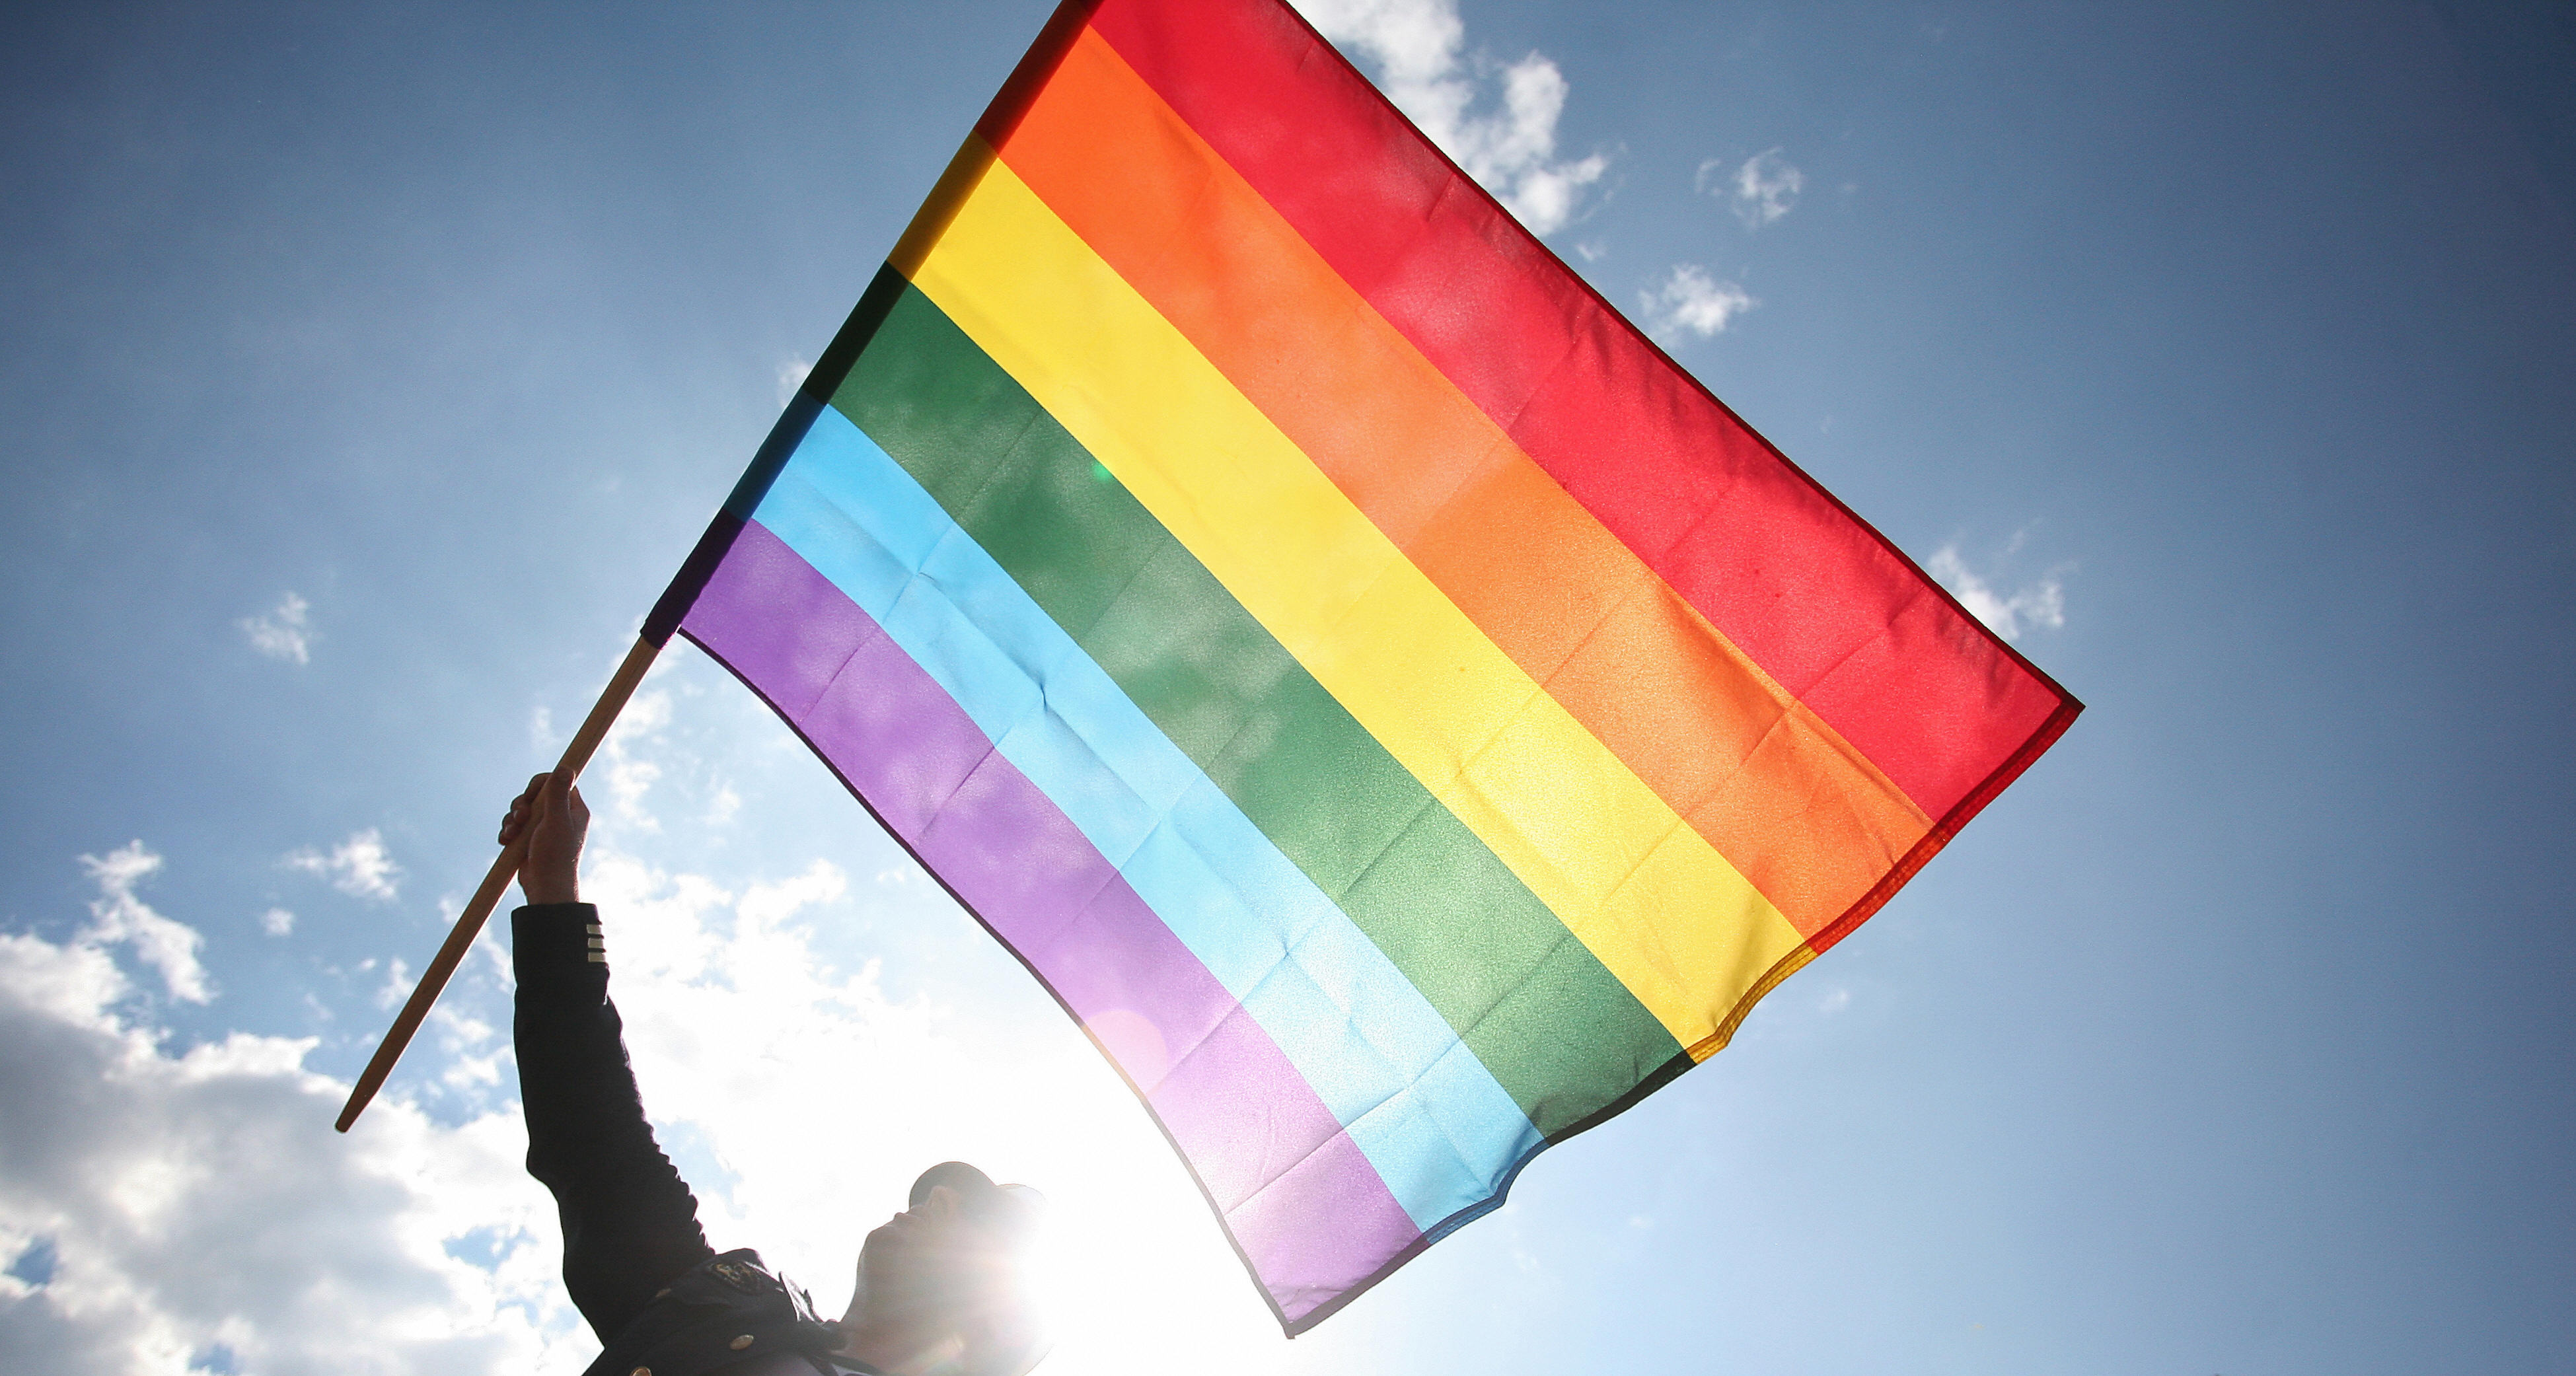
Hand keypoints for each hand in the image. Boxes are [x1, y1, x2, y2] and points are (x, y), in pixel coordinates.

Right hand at [500, 771, 589, 904]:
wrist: (546, 888)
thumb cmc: (556, 855)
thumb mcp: (556, 821)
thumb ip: (558, 794)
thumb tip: (565, 767)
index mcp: (573, 809)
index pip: (557, 782)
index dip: (540, 784)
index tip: (531, 794)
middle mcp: (560, 816)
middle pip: (535, 795)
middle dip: (521, 804)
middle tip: (520, 817)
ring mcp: (544, 828)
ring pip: (522, 810)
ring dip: (511, 818)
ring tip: (511, 833)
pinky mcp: (530, 840)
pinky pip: (514, 826)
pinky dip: (508, 831)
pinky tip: (505, 841)